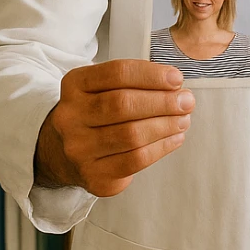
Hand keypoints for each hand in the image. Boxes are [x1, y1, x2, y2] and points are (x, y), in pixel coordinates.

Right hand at [34, 60, 194, 196]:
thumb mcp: (102, 89)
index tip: (176, 79)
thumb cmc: (95, 116)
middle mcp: (70, 117)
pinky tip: (175, 138)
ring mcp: (79, 149)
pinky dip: (162, 147)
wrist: (63, 154)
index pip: (117, 74)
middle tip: (186, 101)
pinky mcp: (94, 176)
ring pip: (131, 135)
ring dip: (166, 125)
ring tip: (183, 119)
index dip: (151, 75)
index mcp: (74, 86)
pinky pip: (136, 160)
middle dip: (162, 102)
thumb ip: (134, 83)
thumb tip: (176, 88)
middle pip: (123, 104)